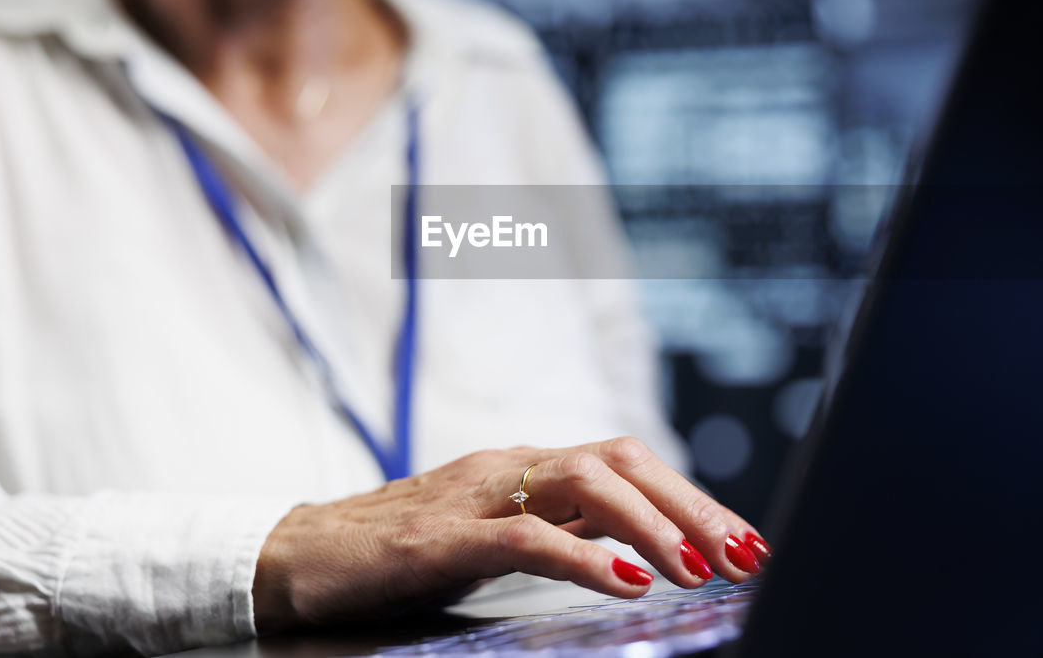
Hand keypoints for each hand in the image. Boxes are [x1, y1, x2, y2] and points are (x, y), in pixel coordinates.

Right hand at [252, 437, 771, 630]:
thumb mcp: (493, 537)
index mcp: (526, 469)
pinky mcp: (438, 537)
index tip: (742, 540)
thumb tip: (634, 548)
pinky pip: (523, 536)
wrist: (297, 557)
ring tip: (699, 569)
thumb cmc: (398, 553)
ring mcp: (473, 495)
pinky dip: (582, 557)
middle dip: (691, 504)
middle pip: (620, 459)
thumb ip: (558, 532)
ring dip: (652, 524)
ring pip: (584, 483)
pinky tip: (625, 582)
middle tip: (745, 555)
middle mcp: (509, 468)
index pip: (626, 462)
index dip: (690, 496)